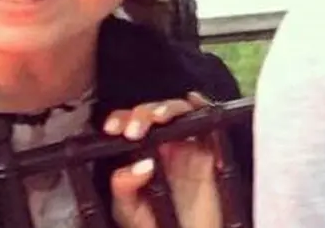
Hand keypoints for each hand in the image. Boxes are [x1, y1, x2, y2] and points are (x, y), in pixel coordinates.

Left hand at [106, 92, 220, 227]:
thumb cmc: (156, 225)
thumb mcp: (129, 211)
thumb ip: (125, 189)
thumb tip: (138, 166)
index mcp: (140, 154)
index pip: (130, 125)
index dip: (122, 119)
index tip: (113, 128)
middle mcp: (164, 145)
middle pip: (155, 112)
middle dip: (143, 112)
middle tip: (134, 131)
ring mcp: (188, 147)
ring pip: (182, 112)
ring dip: (170, 107)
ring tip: (160, 117)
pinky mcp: (210, 154)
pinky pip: (210, 127)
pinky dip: (205, 113)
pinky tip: (194, 110)